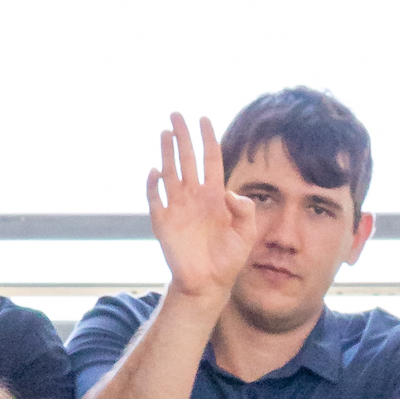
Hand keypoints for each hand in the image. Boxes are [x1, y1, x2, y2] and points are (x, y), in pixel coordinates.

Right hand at [147, 110, 245, 305]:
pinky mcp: (163, 222)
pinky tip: (155, 171)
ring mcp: (177, 207)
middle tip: (176, 114)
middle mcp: (194, 196)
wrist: (208, 284)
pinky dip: (153, 185)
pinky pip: (155, 198)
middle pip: (187, 158)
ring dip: (167, 153)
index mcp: (214, 195)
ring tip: (165, 132)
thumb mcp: (246, 235)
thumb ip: (245, 212)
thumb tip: (230, 194)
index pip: (210, 159)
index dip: (207, 138)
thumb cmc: (228, 260)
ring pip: (170, 172)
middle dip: (182, 136)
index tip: (203, 118)